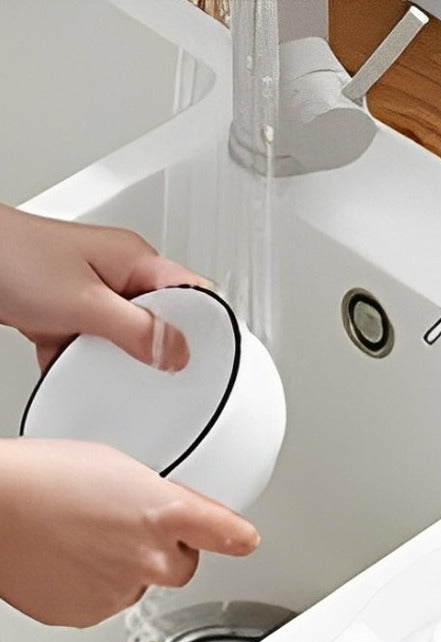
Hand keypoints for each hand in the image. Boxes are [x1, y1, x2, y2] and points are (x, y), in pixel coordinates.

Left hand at [0, 203, 201, 370]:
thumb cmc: (11, 258)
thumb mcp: (86, 303)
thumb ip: (138, 331)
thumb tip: (178, 354)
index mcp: (135, 259)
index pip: (192, 293)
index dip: (205, 327)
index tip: (207, 358)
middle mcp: (119, 274)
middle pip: (162, 321)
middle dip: (158, 350)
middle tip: (157, 370)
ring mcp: (93, 292)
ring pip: (126, 337)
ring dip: (116, 357)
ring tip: (108, 365)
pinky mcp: (70, 311)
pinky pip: (93, 344)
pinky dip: (84, 361)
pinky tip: (76, 367)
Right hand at [0, 439, 259, 626]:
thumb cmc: (38, 477)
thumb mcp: (115, 464)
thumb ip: (158, 495)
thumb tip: (173, 512)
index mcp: (164, 514)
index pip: (227, 534)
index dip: (236, 536)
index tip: (244, 539)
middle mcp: (150, 559)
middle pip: (181, 566)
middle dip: (162, 551)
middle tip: (120, 526)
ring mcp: (120, 591)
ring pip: (138, 585)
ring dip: (122, 568)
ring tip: (81, 537)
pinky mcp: (88, 614)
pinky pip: (102, 603)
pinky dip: (90, 587)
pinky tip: (65, 558)